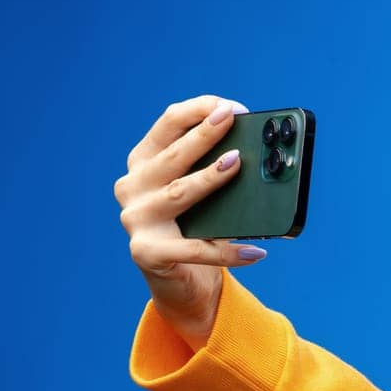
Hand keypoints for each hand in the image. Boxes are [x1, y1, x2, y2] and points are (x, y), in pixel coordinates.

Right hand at [113, 94, 262, 346]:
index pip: (168, 124)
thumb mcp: (202, 195)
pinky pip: (195, 249)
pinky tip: (256, 251)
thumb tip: (258, 158)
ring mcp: (136, 219)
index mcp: (144, 163)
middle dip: (205, 133)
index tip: (230, 107)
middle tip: (232, 118)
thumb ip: (215, 172)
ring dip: (210, 177)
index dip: (199, 111)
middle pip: (173, 155)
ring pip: (179, 192)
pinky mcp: (148, 252)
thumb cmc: (196, 230)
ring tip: (238, 165)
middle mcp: (132, 186)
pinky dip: (229, 251)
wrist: (181, 284)